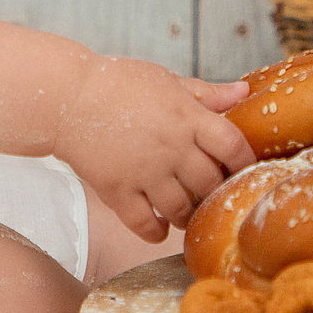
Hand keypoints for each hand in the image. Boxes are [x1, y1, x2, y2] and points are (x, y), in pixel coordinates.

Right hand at [54, 57, 256, 242]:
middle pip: (210, 183)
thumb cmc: (117, 83)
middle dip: (216, 193)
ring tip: (186, 214)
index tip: (244, 170)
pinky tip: (159, 228)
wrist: (67, 97)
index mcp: (187, 117)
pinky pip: (144, 223)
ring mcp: (145, 172)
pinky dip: (156, 232)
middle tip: (212, 195)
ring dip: (189, 216)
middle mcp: (171, 148)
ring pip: (181, 209)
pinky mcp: (118, 190)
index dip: (245, 162)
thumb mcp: (166, 80)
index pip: (232, 145)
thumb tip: (243, 92)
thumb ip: (206, 92)